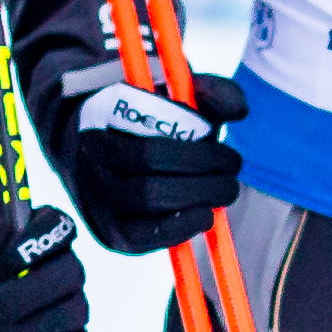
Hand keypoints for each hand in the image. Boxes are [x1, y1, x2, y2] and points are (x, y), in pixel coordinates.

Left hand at [0, 203, 91, 331]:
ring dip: (45, 321)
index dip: (43, 237)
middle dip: (39, 288)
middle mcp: (52, 267)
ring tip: (5, 326)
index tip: (11, 255)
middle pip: (72, 270)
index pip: (57, 224)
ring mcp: (59, 306)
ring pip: (77, 309)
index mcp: (27, 234)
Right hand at [62, 71, 244, 253]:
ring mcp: (97, 204)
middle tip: (231, 180)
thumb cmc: (148, 120)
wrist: (99, 147)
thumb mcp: (176, 94)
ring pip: (147, 211)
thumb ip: (210, 91)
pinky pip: (142, 240)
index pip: (151, 153)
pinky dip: (180, 230)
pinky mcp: (109, 232)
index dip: (200, 160)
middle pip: (150, 189)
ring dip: (197, 204)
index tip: (230, 157)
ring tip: (221, 194)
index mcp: (102, 130)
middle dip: (204, 186)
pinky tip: (203, 216)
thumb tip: (239, 109)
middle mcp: (92, 169)